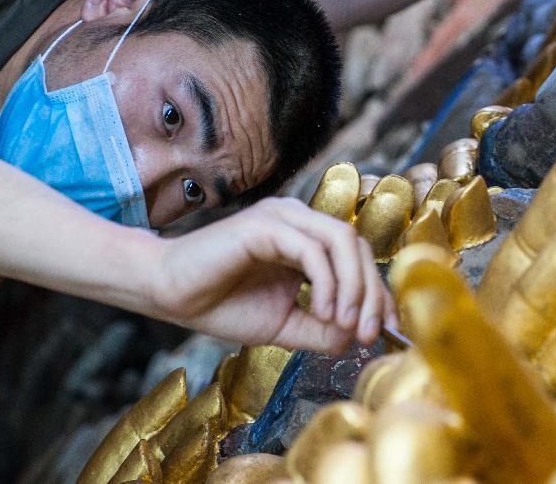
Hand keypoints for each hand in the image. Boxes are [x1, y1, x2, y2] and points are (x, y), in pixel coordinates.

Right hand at [150, 198, 397, 352]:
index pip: (359, 256)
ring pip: (342, 240)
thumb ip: (322, 329)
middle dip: (372, 292)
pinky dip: (326, 282)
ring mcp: (283, 217)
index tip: (386, 330)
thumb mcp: (284, 326)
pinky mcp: (265, 225)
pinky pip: (312, 249)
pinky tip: (321, 310)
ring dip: (353, 286)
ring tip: (345, 324)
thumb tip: (358, 337)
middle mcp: (299, 220)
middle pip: (359, 245)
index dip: (379, 292)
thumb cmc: (221, 304)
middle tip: (369, 334)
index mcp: (307, 239)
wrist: (169, 295)